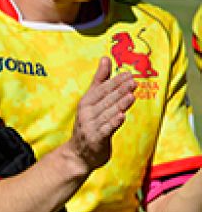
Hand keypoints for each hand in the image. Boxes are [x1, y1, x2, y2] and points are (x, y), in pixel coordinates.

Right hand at [61, 57, 134, 175]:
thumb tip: (105, 58)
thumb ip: (99, 80)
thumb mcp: (91, 100)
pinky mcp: (96, 139)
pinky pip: (106, 130)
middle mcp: (86, 113)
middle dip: (119, 91)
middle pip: (105, 100)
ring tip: (131, 96)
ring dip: (119, 105)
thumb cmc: (88, 123)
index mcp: (86, 102)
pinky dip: (113, 123)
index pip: (102, 89)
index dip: (115, 82)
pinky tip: (122, 116)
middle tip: (133, 82)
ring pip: (107, 113)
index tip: (128, 74)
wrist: (78, 153)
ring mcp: (90, 126)